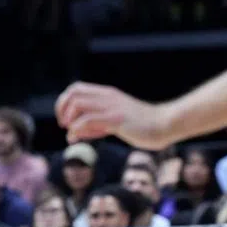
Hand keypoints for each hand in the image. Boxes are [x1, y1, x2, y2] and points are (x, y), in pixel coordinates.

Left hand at [55, 82, 172, 148]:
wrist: (164, 125)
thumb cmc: (140, 126)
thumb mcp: (112, 122)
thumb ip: (94, 125)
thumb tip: (71, 134)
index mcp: (106, 94)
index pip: (76, 88)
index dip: (64, 102)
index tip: (65, 120)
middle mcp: (107, 97)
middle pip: (72, 93)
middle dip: (61, 109)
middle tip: (64, 126)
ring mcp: (112, 107)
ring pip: (77, 103)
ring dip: (68, 120)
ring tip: (72, 135)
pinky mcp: (116, 119)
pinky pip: (88, 119)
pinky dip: (76, 129)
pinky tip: (77, 138)